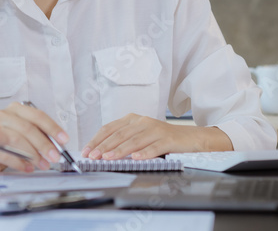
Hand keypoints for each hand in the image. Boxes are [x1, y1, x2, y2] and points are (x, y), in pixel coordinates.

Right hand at [0, 101, 69, 170]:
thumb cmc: (7, 139)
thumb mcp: (24, 132)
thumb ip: (39, 135)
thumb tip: (58, 145)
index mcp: (16, 108)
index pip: (38, 116)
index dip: (52, 128)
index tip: (64, 140)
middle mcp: (4, 114)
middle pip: (28, 128)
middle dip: (44, 144)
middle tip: (54, 157)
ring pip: (17, 139)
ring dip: (34, 155)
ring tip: (43, 164)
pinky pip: (6, 152)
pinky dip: (20, 162)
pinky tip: (28, 167)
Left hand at [82, 114, 232, 159]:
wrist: (190, 138)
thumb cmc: (162, 139)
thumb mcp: (140, 136)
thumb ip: (124, 140)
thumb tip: (101, 152)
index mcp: (133, 120)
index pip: (110, 128)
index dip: (97, 139)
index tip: (86, 151)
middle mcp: (142, 122)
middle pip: (119, 134)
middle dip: (104, 146)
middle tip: (93, 156)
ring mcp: (155, 130)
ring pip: (134, 140)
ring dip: (119, 150)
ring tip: (108, 158)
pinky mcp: (168, 139)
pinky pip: (154, 147)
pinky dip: (144, 152)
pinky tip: (135, 158)